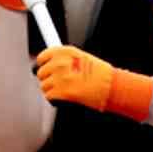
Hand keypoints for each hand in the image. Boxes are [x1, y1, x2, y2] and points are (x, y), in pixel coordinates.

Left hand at [35, 45, 152, 121]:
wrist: (111, 86)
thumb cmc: (101, 74)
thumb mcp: (82, 58)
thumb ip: (65, 60)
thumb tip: (49, 65)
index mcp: (65, 51)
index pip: (42, 57)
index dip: (44, 65)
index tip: (48, 71)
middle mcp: (60, 62)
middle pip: (41, 73)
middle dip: (48, 79)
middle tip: (60, 84)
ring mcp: (59, 77)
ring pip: (44, 86)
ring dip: (52, 90)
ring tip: (65, 91)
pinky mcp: (60, 92)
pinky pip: (49, 96)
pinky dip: (54, 100)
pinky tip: (64, 99)